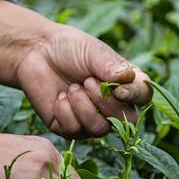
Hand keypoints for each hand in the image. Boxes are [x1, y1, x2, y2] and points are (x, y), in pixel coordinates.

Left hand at [0, 0, 151, 137]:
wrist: (35, 52)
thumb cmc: (69, 48)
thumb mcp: (93, 51)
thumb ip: (110, 66)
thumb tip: (127, 78)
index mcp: (125, 84)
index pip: (143, 97)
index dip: (135, 97)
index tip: (119, 89)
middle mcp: (113, 105)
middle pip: (126, 121)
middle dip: (105, 103)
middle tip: (87, 81)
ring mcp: (92, 119)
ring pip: (100, 129)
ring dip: (84, 107)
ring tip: (72, 87)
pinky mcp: (70, 128)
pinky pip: (75, 131)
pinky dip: (66, 112)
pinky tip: (60, 97)